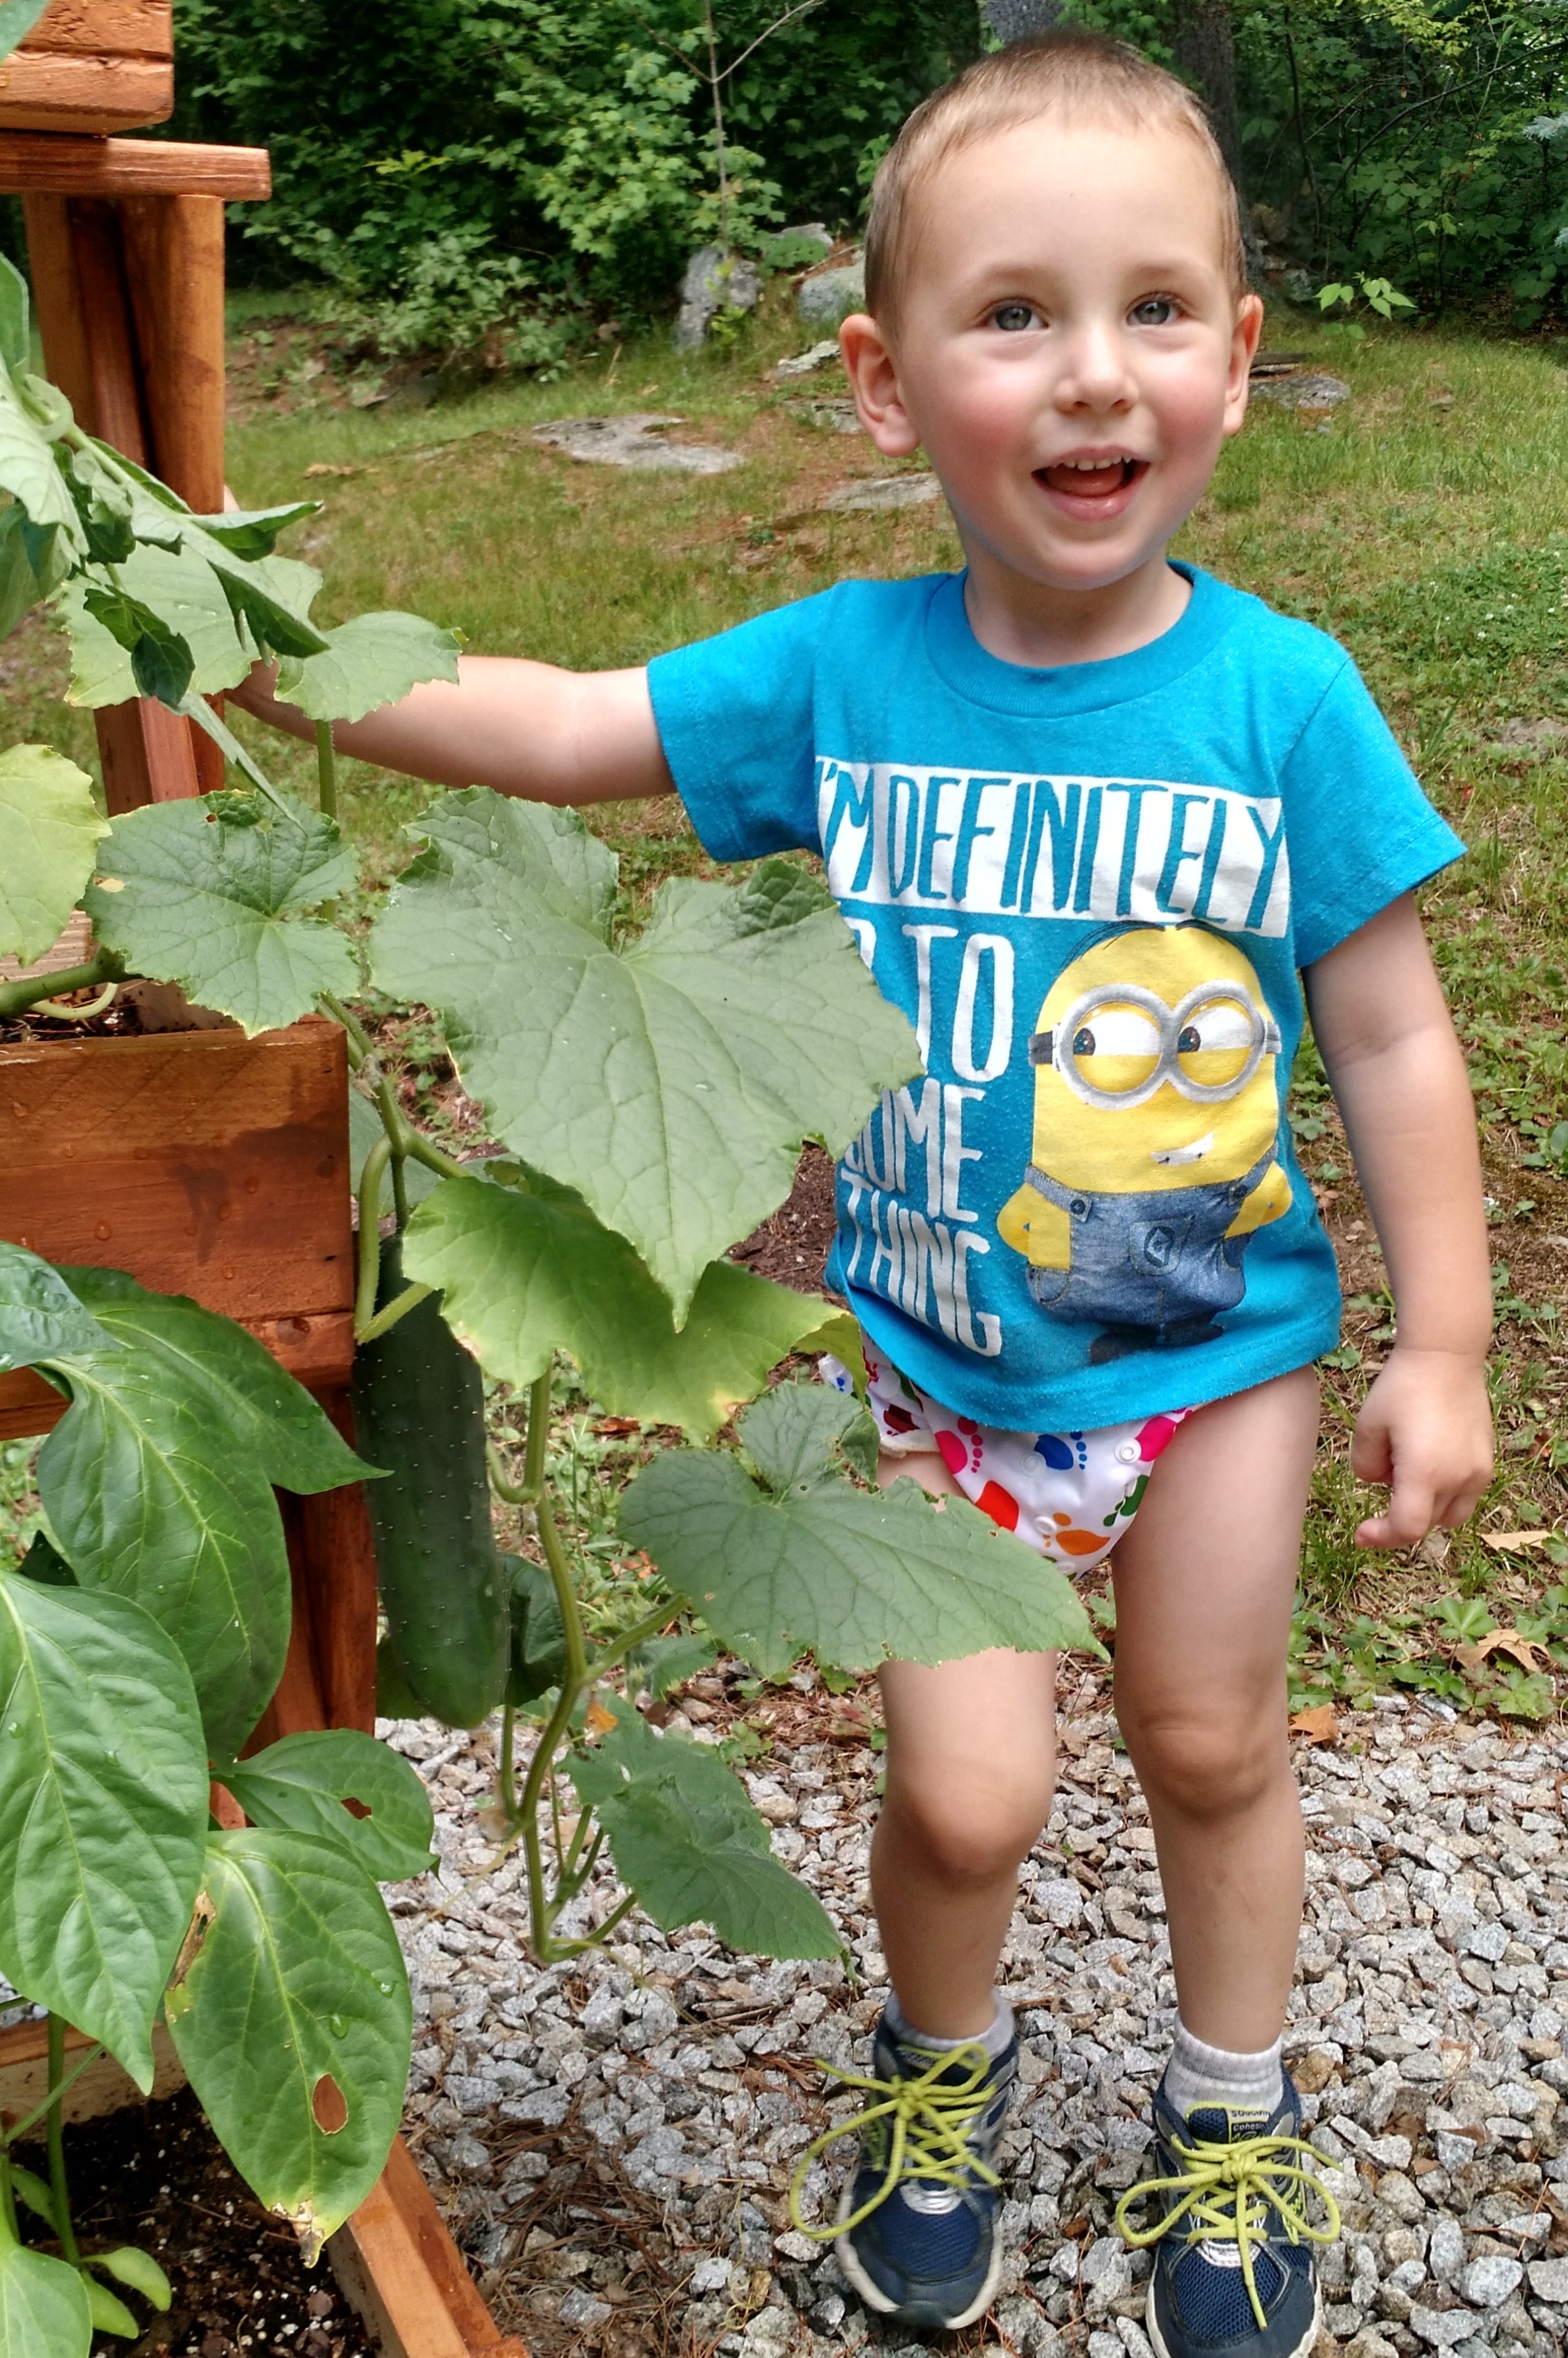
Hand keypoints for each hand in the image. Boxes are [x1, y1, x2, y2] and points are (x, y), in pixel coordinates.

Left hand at [1350, 1345, 1493, 1547]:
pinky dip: (1444, 1494)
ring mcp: (1478, 1472)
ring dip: (1425, 1509)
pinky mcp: (1487, 1462)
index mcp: (1424, 1472)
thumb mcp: (1367, 1426)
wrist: (1445, 1357)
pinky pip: (1466, 1497)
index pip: (1406, 1528)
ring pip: (1450, 1516)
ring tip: (1407, 1467)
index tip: (1361, 1533)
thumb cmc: (1402, 1387)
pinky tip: (1427, 1460)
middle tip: (1383, 1474)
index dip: (1382, 1537)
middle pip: (1425, 1524)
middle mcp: (1457, 1479)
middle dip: (1398, 1514)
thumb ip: (1365, 1466)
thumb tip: (1380, 1482)